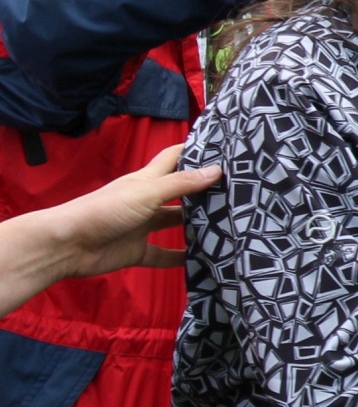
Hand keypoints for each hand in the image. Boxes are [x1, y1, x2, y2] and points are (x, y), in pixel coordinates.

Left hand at [0, 144, 221, 315]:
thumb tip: (217, 170)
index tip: (224, 146)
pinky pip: (164, 255)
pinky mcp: (138, 251)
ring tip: (230, 223)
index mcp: (147, 180)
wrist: (68, 245)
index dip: (195, 149)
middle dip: (204, 190)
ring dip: (197, 224)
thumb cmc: (105, 210)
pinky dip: (182, 258)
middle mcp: (147, 200)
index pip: (174, 157)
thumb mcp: (146, 193)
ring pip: (175, 223)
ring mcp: (142, 226)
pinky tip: (203, 259)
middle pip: (180, 191)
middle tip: (240, 190)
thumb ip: (181, 184)